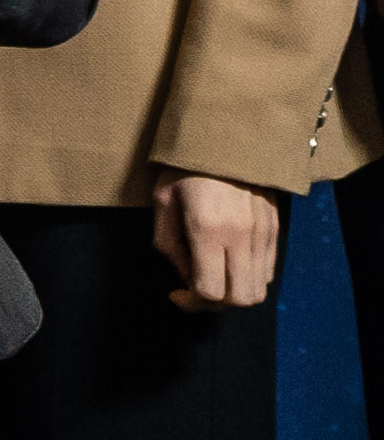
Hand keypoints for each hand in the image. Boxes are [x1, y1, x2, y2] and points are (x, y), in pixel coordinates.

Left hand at [153, 169, 284, 313]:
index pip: (211, 291)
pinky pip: (268, 270)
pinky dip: (249, 277)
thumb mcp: (163, 202)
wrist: (229, 136)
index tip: (176, 292)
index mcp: (208, 230)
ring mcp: (263, 234)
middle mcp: (242, 237)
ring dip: (234, 292)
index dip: (191, 302)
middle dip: (215, 303)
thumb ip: (169, 245)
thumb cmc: (185, 167)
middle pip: (241, 298)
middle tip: (196, 289)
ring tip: (213, 276)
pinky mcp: (276, 229)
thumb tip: (184, 276)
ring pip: (259, 288)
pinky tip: (230, 263)